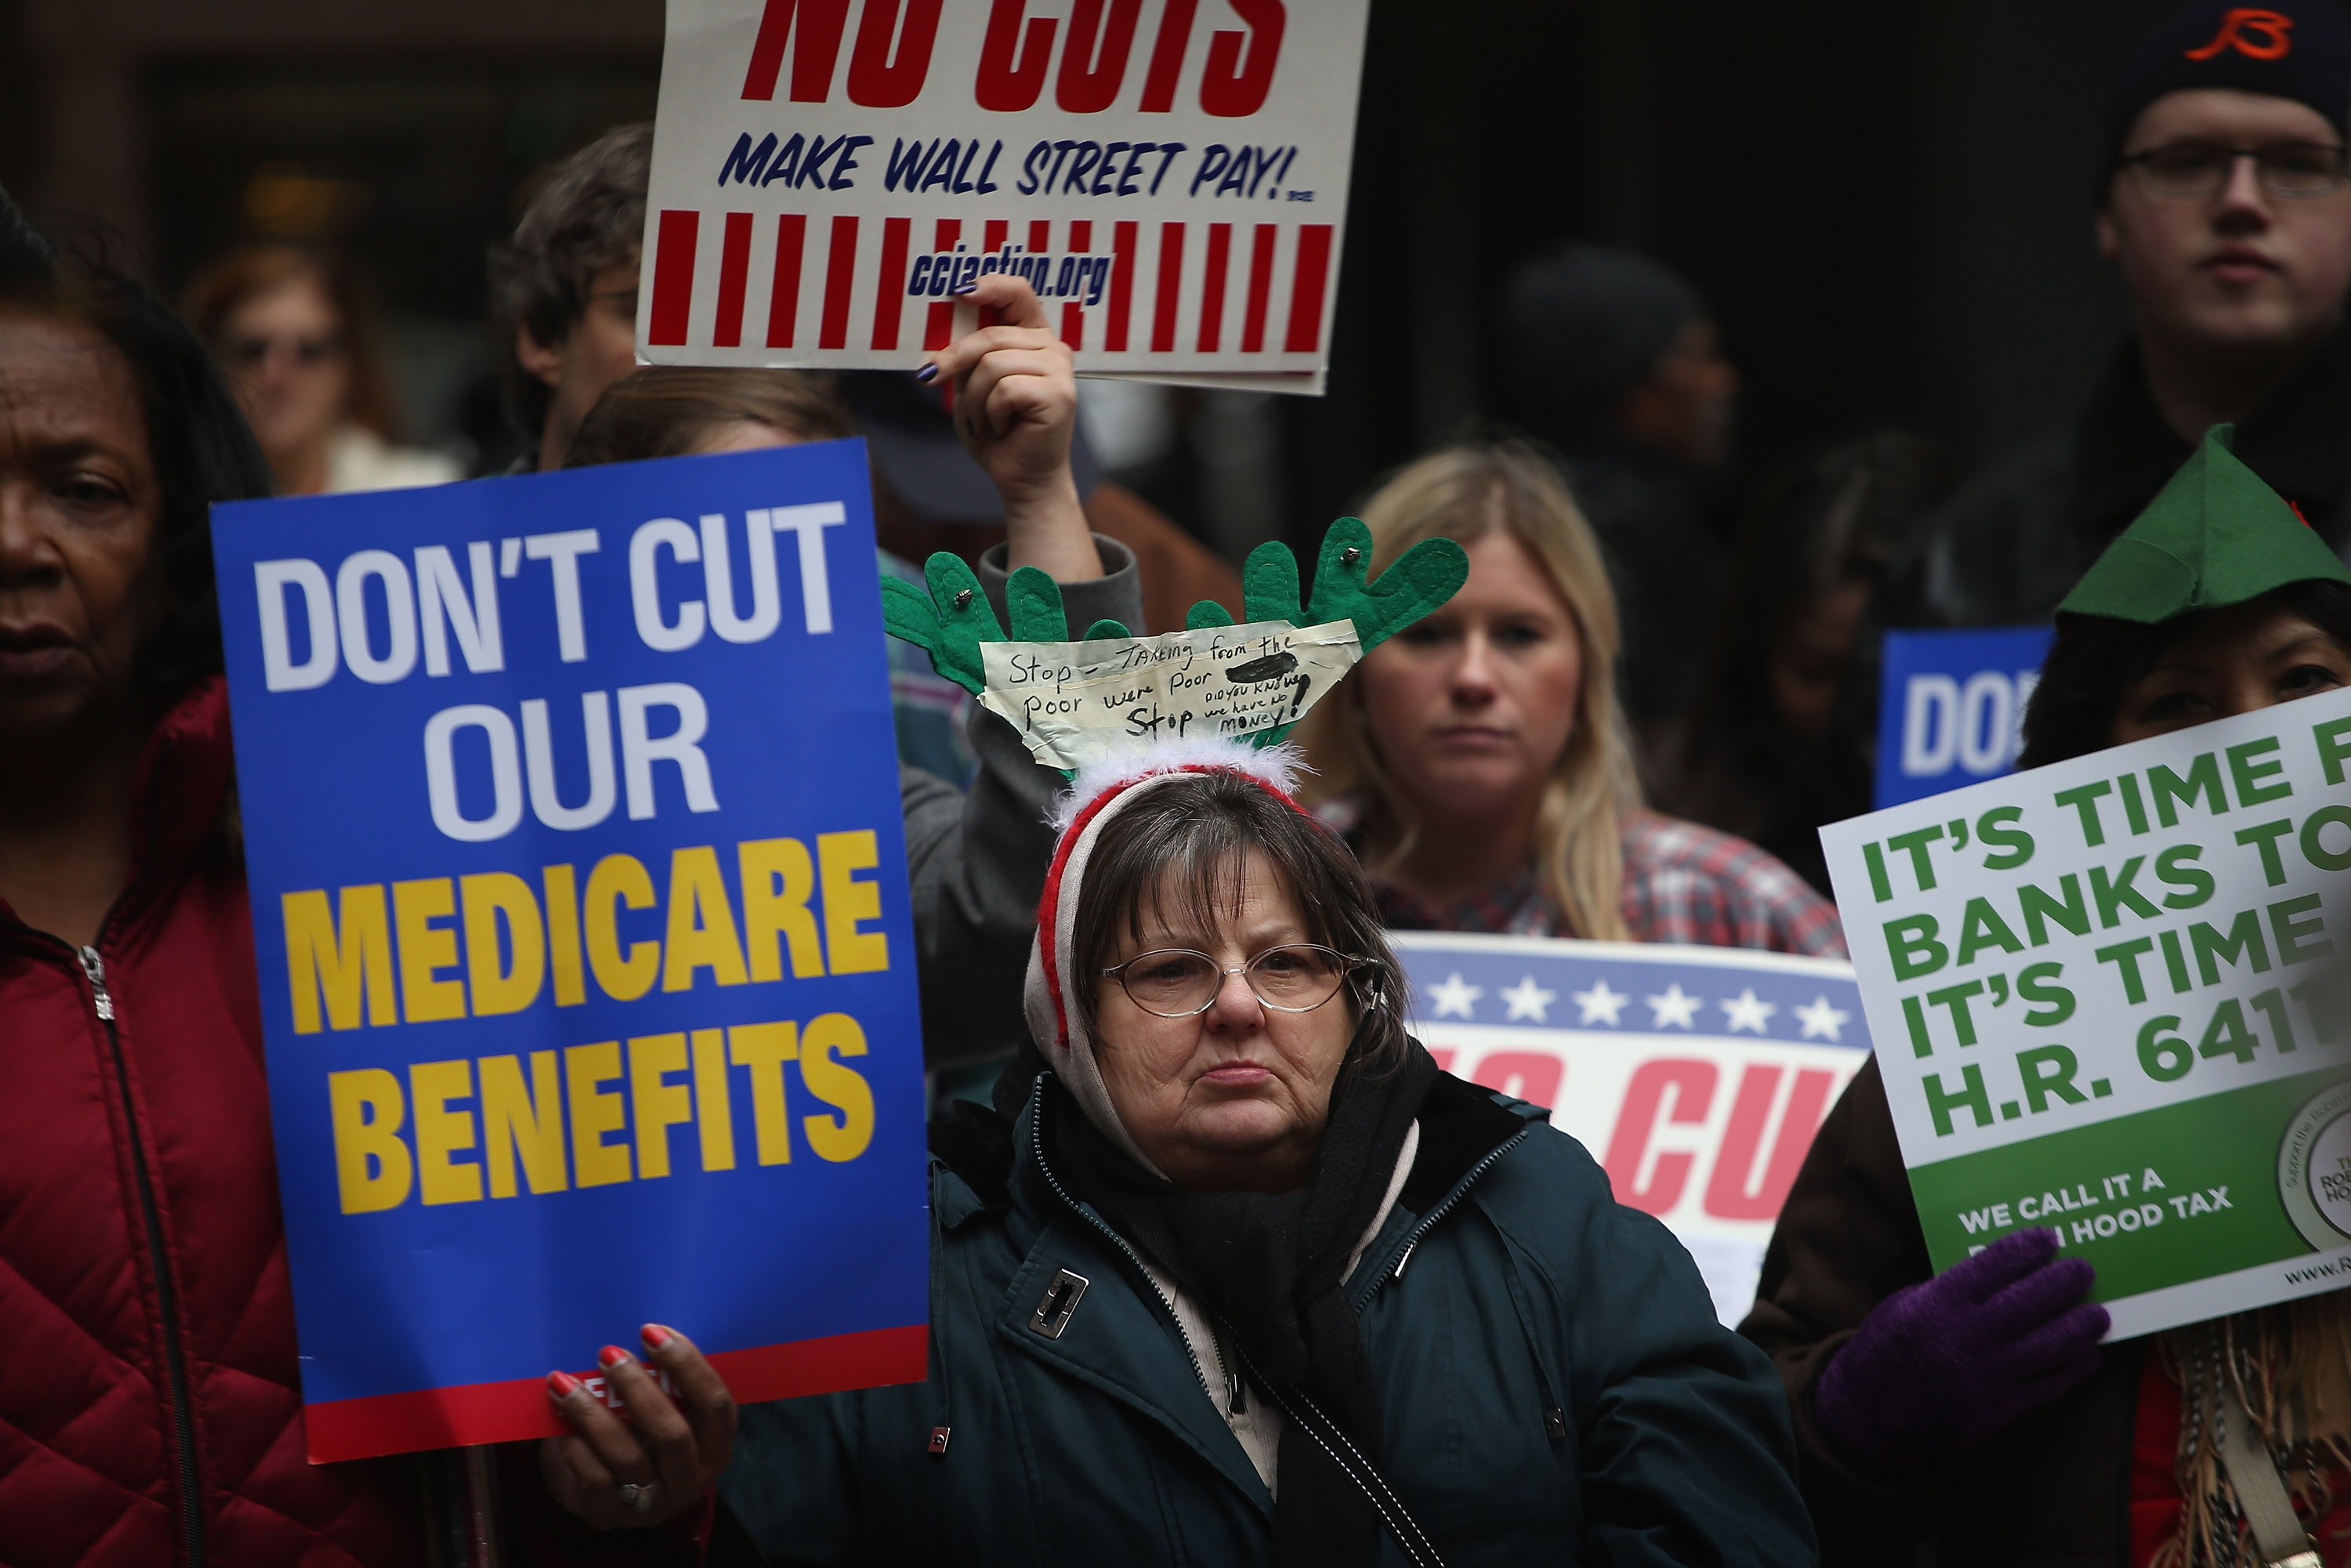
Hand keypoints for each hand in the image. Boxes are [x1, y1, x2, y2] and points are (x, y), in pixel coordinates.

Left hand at [540, 1324, 736, 1528]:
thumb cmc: (640, 1431)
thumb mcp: (667, 1411)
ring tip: (566, 1383)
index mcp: (716, 1447)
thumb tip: (642, 1333)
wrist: (604, 1486)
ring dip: (594, 1414)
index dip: (687, 1365)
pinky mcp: (611, 1516)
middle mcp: (691, 1479)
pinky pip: (595, 1481)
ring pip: (628, 1457)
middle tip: (608, 1354)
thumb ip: (665, 1383)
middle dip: (637, 1388)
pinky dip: (577, 1449)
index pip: (715, 1405)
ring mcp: (653, 1504)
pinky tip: (562, 1425)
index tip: (651, 1332)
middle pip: (672, 1433)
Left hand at [918, 273, 1098, 581]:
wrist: (1020, 478)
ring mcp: (1061, 371)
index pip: (1019, 293)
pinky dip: (992, 413)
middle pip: (990, 336)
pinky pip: (1005, 390)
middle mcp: (1053, 348)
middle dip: (955, 362)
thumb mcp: (973, 384)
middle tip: (931, 379)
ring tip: (986, 419)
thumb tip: (940, 340)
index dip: (990, 285)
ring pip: (993, 364)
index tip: (959, 290)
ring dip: (974, 398)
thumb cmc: (997, 431)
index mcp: (1034, 338)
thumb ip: (969, 355)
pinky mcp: (1059, 395)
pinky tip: (1004, 428)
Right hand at [1813, 1227, 2106, 1473]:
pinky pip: (2050, 1386)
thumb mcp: (1903, 1305)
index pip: (1993, 1266)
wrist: (1868, 1415)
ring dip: (2081, 1325)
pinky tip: (2087, 1353)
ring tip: (2097, 1312)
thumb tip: (2001, 1274)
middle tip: (2083, 1269)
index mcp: (1935, 1306)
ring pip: (2051, 1346)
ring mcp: (1985, 1377)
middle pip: (2030, 1302)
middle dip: (2064, 1281)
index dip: (2027, 1248)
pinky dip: (2075, 1367)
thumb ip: (1949, 1289)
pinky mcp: (1999, 1411)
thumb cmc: (1885, 1348)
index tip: (2048, 1237)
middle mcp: (1964, 1338)